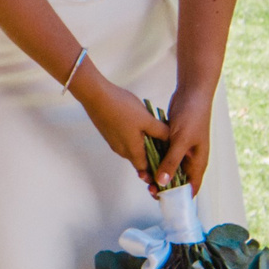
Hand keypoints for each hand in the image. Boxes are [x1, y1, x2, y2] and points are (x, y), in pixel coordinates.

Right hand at [75, 70, 169, 195]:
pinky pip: (125, 142)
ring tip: (156, 138)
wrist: (96, 96)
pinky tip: (141, 127)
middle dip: (151, 160)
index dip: (156, 172)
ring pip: (132, 151)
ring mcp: (114, 142)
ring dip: (143, 148)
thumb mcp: (147, 119)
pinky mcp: (109, 134)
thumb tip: (172, 141)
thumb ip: (161, 132)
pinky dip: (135, 140)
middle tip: (165, 153)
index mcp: (132, 151)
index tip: (165, 170)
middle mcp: (122, 151)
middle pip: (139, 161)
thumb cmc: (123, 108)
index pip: (146, 171)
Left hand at [151, 86, 212, 192]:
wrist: (192, 93)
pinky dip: (156, 159)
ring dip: (158, 172)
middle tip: (150, 189)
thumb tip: (162, 182)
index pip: (191, 187)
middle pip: (178, 180)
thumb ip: (171, 162)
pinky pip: (164, 155)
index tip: (164, 202)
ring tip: (145, 177)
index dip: (179, 197)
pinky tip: (144, 162)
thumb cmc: (193, 116)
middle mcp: (191, 159)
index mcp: (198, 162)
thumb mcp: (181, 141)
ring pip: (169, 167)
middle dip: (165, 186)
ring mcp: (182, 150)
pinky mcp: (173, 141)